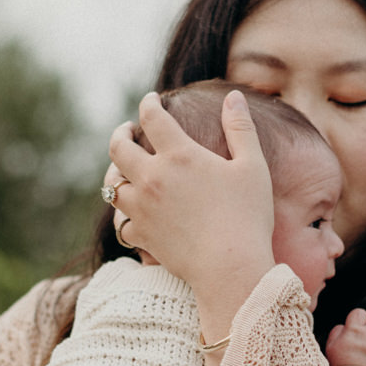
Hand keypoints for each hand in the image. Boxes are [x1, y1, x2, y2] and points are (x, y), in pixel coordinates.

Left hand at [107, 90, 274, 333]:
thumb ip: (241, 128)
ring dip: (114, 173)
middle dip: (119, 133)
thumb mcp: (252, 166)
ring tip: (121, 169)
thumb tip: (234, 96)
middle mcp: (153, 178)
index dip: (148, 103)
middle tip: (126, 130)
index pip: (152, 117)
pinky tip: (130, 213)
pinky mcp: (142, 236)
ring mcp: (143, 209)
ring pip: (112, 185)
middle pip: (118, 148)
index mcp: (180, 155)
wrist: (231, 268)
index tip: (151, 100)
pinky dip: (124, 215)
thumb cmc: (248, 216)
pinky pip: (121, 222)